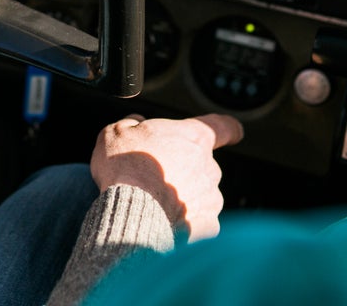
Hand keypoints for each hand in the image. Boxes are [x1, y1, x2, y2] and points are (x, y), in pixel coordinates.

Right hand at [89, 113, 243, 240]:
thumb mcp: (115, 134)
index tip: (231, 132)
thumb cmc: (124, 171)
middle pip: (204, 165)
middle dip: (186, 169)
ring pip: (202, 194)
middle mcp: (209, 166)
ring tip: (155, 203)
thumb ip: (130, 123)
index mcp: (193, 138)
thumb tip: (136, 122)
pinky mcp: (208, 225)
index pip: (224, 127)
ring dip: (185, 197)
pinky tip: (164, 223)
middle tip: (157, 177)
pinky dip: (185, 222)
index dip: (228, 129)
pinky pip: (199, 222)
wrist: (131, 214)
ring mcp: (211, 197)